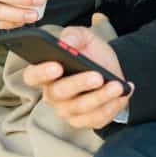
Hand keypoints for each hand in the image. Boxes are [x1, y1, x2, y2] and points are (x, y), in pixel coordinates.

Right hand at [23, 14, 131, 128]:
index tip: (57, 66)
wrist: (111, 69)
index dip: (41, 72)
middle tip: (97, 76)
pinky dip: (111, 106)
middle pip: (58, 93)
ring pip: (80, 108)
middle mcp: (52, 94)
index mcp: (46, 73)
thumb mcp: (84, 37)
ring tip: (117, 86)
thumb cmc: (91, 53)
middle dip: (79, 84)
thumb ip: (73, 35)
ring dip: (100, 97)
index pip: (32, 76)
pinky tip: (123, 93)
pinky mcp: (85, 121)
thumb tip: (66, 42)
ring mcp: (68, 110)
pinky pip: (96, 118)